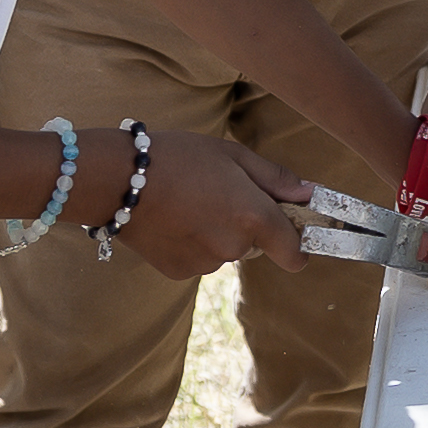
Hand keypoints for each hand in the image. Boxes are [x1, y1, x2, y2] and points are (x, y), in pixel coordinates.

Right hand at [110, 131, 318, 279]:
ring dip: (216, 233)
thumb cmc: (179, 157)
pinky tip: (172, 219)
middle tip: (218, 194)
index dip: (299, 247)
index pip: (294, 253)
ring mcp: (205, 263)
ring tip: (188, 202)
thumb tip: (309, 193)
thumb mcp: (233, 155)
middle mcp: (234, 247)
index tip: (295, 237)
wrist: (118, 179)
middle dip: (246, 225)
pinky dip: (191, 243)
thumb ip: (275, 178)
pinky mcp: (179, 272)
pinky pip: (199, 259)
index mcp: (254, 217)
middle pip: (255, 244)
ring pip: (225, 251)